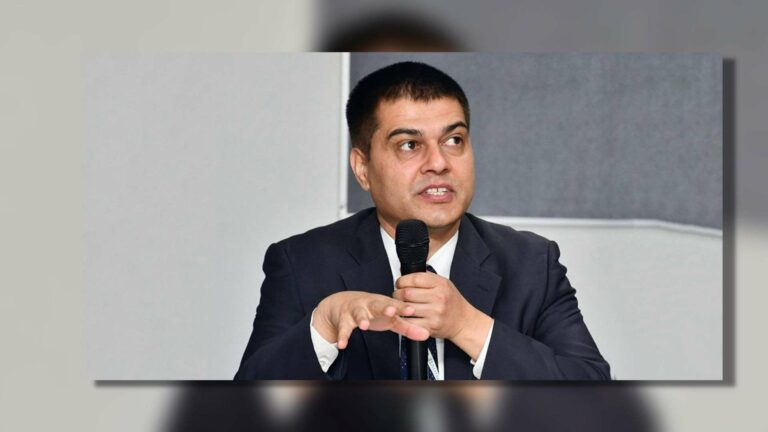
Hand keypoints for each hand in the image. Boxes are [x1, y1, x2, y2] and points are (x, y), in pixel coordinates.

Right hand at [313, 291, 429, 348]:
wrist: (343, 303)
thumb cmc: (370, 310)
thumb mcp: (389, 319)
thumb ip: (407, 327)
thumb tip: (426, 334)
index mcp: (384, 304)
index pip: (395, 305)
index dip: (403, 308)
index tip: (411, 310)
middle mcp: (370, 305)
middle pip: (378, 305)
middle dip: (384, 307)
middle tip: (391, 311)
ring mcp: (356, 311)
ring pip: (359, 314)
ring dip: (362, 319)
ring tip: (365, 325)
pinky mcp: (344, 319)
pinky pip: (343, 328)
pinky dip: (342, 336)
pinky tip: (342, 344)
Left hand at [393, 272, 491, 360]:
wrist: (464, 322)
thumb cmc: (452, 302)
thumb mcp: (444, 284)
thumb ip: (427, 278)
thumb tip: (406, 276)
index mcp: (441, 284)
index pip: (414, 278)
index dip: (402, 281)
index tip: (400, 284)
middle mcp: (439, 297)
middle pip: (407, 293)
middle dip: (397, 294)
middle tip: (398, 295)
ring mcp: (435, 313)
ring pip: (406, 308)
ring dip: (399, 307)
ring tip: (402, 306)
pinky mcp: (430, 326)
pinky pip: (410, 322)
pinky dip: (404, 319)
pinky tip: (406, 316)